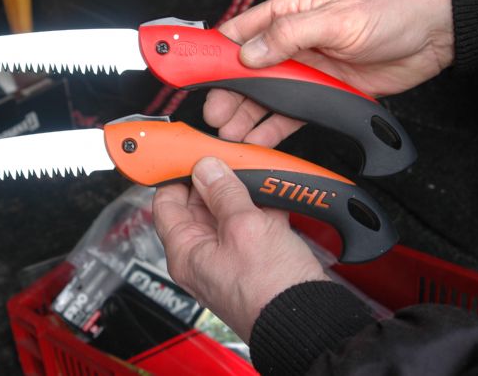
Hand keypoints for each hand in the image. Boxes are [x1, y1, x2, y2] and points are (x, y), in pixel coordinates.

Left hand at [152, 157, 327, 341]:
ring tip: (254, 172)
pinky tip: (275, 192)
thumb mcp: (245, 228)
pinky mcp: (256, 259)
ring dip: (242, 190)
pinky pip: (252, 224)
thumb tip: (207, 169)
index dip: (176, 176)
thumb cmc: (270, 292)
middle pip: (199, 204)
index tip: (190, 155)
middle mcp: (203, 257)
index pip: (166, 204)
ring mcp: (230, 257)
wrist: (311, 322)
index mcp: (186, 253)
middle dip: (215, 179)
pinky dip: (262, 206)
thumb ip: (224, 192)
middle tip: (229, 158)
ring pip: (229, 211)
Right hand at [205, 0, 454, 145]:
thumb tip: (250, 53)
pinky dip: (273, 127)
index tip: (191, 70)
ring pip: (266, 95)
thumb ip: (289, 35)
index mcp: (289, 10)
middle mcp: (292, 41)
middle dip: (227, 92)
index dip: (214, 51)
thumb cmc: (391, 11)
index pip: (240, 31)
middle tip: (213, 113)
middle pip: (247, 70)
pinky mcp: (321, 92)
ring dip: (246, 114)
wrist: (434, 35)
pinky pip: (290, 112)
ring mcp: (305, 68)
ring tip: (229, 133)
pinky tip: (257, 140)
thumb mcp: (338, 17)